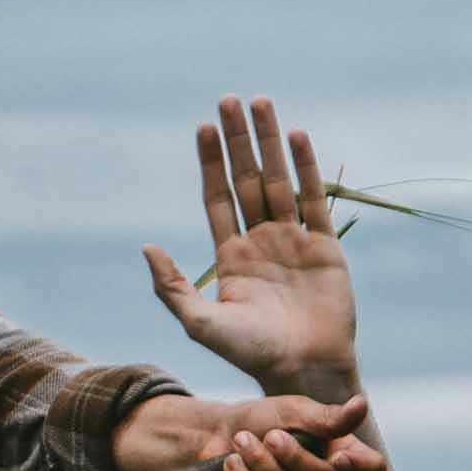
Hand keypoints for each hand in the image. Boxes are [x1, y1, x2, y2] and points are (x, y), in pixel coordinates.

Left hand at [117, 385, 383, 470]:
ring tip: (241, 441)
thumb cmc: (264, 418)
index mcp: (338, 451)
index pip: (372, 470)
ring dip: (260, 463)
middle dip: (293, 457)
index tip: (339, 455)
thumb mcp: (294, 410)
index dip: (362, 468)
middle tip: (270, 435)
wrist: (219, 433)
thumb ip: (326, 417)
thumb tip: (362, 406)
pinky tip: (231, 463)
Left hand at [143, 100, 361, 402]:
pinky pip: (314, 198)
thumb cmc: (251, 353)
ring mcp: (294, 241)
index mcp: (231, 256)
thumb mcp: (200, 324)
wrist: (303, 370)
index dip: (210, 162)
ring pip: (279, 180)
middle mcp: (261, 241)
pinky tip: (296, 136)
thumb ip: (171, 287)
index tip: (203, 127)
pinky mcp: (325, 246)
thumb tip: (146, 246)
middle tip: (229, 99)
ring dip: (269, 142)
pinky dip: (306, 166)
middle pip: (247, 178)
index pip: (218, 197)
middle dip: (238, 140)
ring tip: (261, 103)